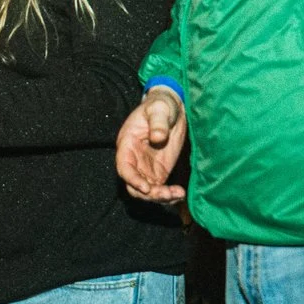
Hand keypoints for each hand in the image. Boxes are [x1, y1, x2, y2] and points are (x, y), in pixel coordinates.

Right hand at [115, 88, 187, 203]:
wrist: (171, 110)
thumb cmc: (160, 106)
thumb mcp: (159, 109)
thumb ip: (158, 123)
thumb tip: (158, 138)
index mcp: (127, 144)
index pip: (124, 167)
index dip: (132, 180)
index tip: (146, 188)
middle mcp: (134, 160)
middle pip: (134, 185)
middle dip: (148, 194)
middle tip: (167, 194)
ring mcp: (146, 168)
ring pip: (146, 192)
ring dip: (160, 197)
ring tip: (178, 194)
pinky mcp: (158, 172)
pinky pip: (159, 189)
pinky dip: (168, 195)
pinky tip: (180, 194)